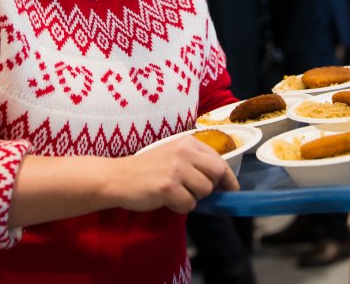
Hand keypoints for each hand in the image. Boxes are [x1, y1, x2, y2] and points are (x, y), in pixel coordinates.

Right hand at [107, 136, 238, 213]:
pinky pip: (189, 204)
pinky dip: (179, 207)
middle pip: (216, 174)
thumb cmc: (147, 170)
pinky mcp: (168, 187)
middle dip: (210, 187)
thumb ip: (195, 163)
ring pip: (204, 191)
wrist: (118, 177)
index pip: (219, 160)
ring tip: (174, 193)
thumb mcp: (173, 156)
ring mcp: (176, 168)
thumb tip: (222, 182)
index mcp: (187, 142)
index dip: (228, 178)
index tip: (232, 189)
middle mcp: (184, 152)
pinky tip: (165, 199)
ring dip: (192, 198)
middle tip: (194, 191)